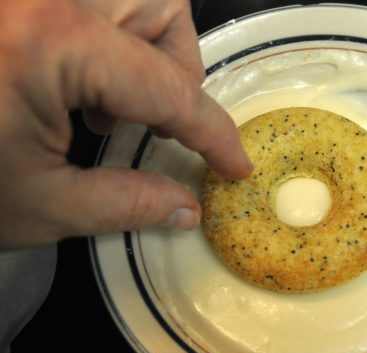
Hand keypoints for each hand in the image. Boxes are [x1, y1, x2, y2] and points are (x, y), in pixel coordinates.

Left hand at [0, 0, 251, 249]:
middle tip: (159, 122)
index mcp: (51, 39)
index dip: (212, 133)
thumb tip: (182, 207)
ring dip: (144, 47)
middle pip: (161, 7)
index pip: (169, 87)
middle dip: (179, 68)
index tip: (233, 163)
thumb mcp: (36, 205)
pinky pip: (89, 6)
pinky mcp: (18, 7)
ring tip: (110, 106)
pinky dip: (105, 40)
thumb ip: (124, 204)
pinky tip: (75, 87)